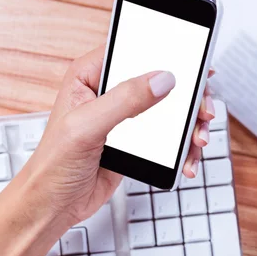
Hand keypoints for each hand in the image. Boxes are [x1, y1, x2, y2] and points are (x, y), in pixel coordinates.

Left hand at [25, 45, 214, 225]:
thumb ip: (125, 100)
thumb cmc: (54, 165)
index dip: (168, 54)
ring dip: (189, 126)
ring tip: (198, 142)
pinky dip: (181, 149)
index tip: (196, 67)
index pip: (135, 51)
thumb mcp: (87, 127)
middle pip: (160, 81)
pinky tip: (186, 161)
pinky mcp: (134, 143)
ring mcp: (124, 118)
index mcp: (90, 76)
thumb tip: (162, 79)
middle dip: (188, 98)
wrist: (54, 205)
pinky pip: (167, 138)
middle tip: (202, 113)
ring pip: (169, 111)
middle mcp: (109, 93)